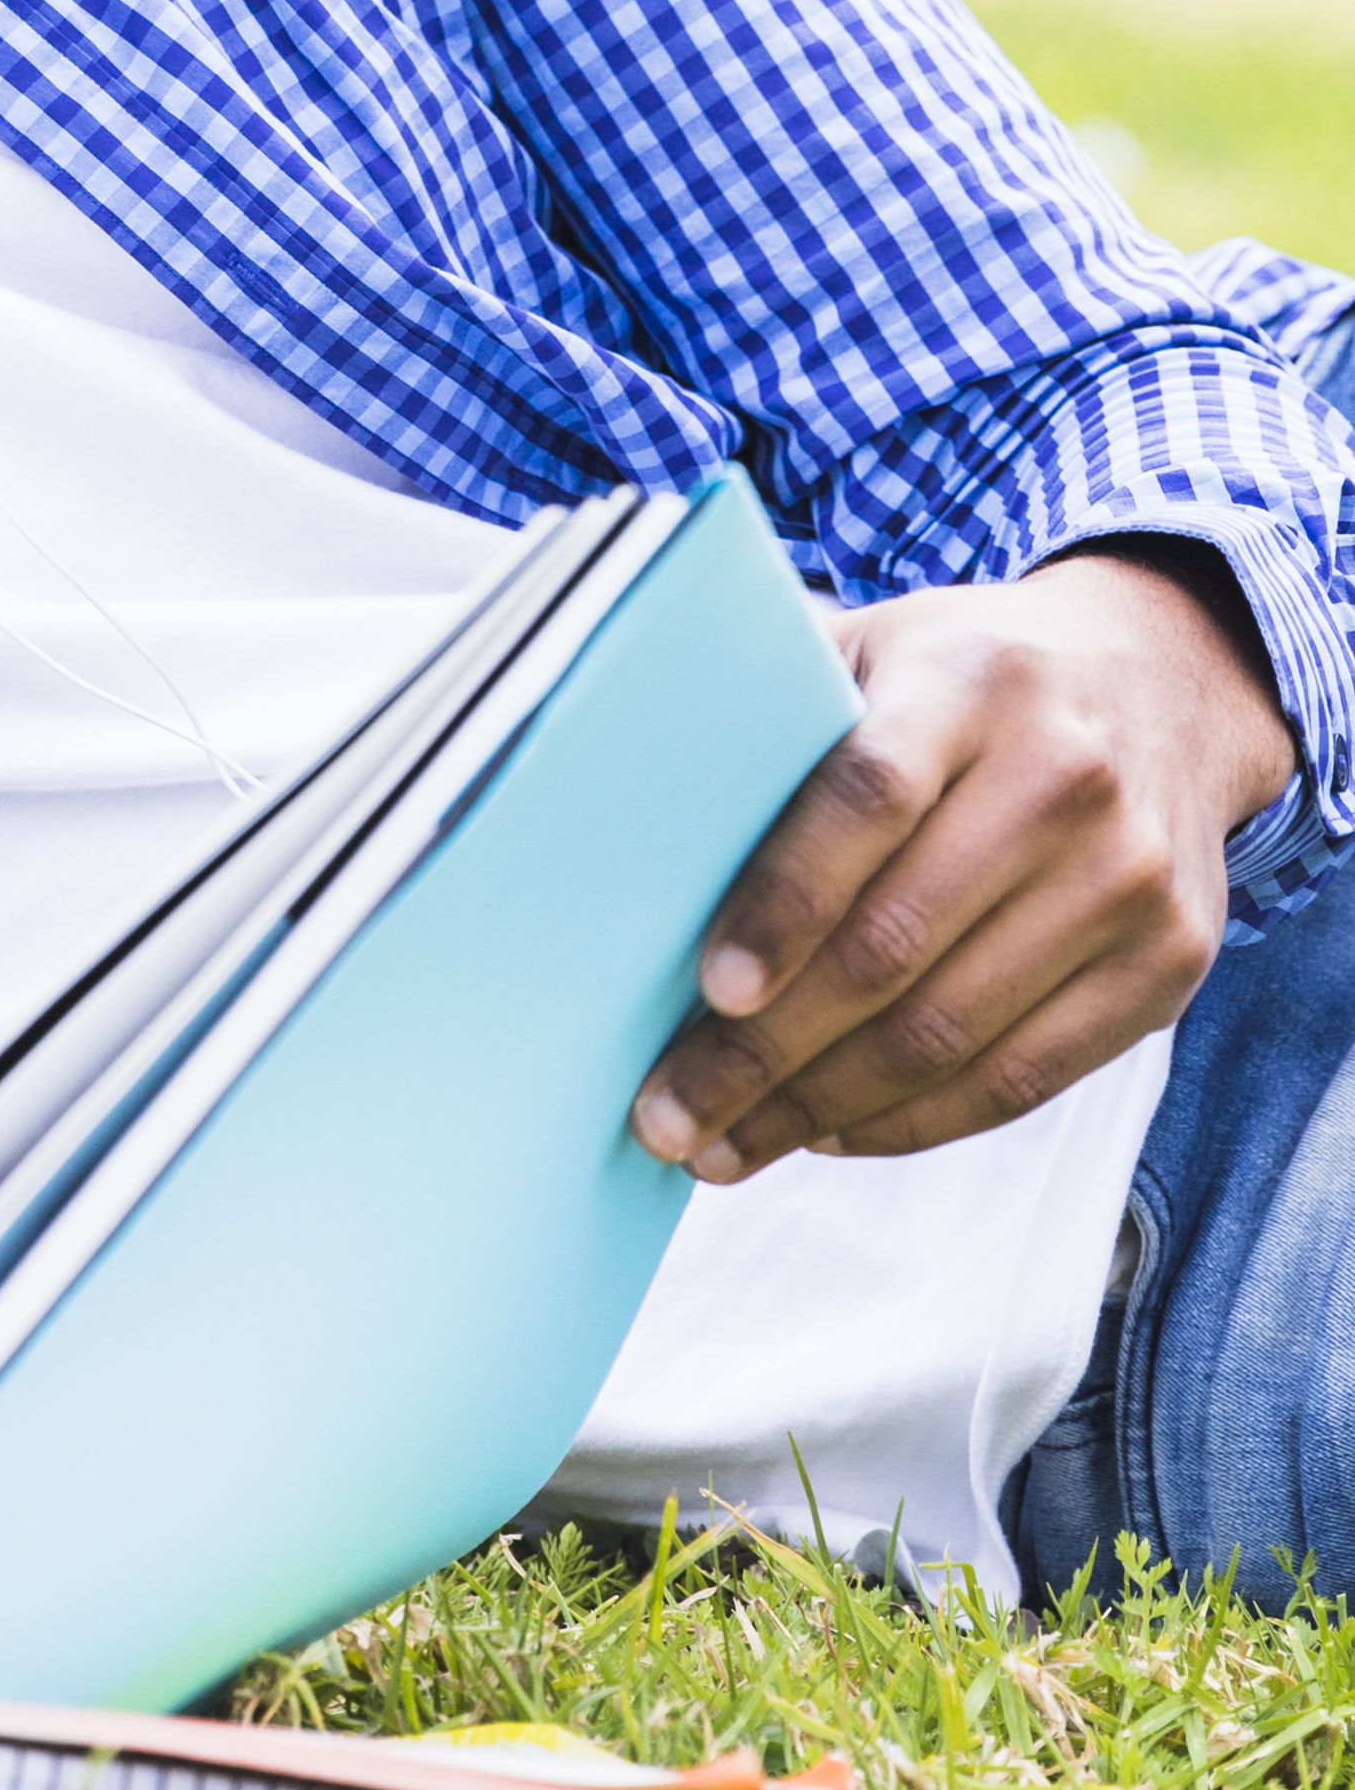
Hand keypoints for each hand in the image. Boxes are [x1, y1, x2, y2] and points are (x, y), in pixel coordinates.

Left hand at [633, 544, 1294, 1181]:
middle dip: (764, 1053)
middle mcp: (1065, 775)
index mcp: (972, 680)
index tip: (709, 991)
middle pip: (896, 943)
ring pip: (953, 1033)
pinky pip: (1022, 1077)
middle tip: (670, 1115)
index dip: (784, 902)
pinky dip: (913, 1121)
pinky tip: (830, 1130)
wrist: (1164, 682)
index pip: (868, 797)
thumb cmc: (968, 676)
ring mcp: (1129, 876)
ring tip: (729, 1144)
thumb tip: (622, 785)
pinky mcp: (1168, 963)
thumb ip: (778, 707)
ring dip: (823, 1109)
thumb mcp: (883, 645)